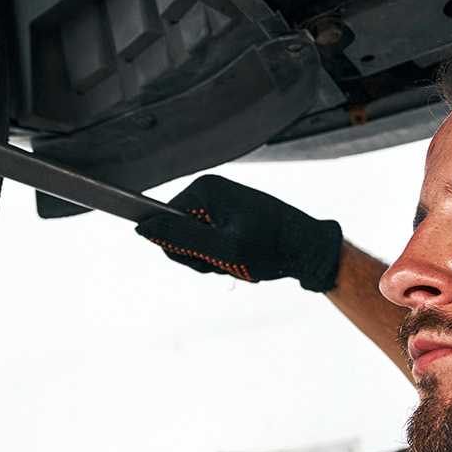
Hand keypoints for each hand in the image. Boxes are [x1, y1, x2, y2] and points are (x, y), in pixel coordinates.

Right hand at [135, 174, 343, 292]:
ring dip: (214, 259)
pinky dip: (226, 255)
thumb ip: (178, 239)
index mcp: (204, 189)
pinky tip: (245, 258)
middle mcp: (211, 189)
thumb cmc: (270, 248)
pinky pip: (214, 239)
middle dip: (199, 256)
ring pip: (197, 241)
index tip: (208, 258)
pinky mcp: (233, 213)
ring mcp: (223, 201)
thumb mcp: (219, 250)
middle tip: (227, 262)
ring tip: (240, 260)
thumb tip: (142, 228)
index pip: (164, 223)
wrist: (309, 248)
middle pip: (180, 233)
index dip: (181, 250)